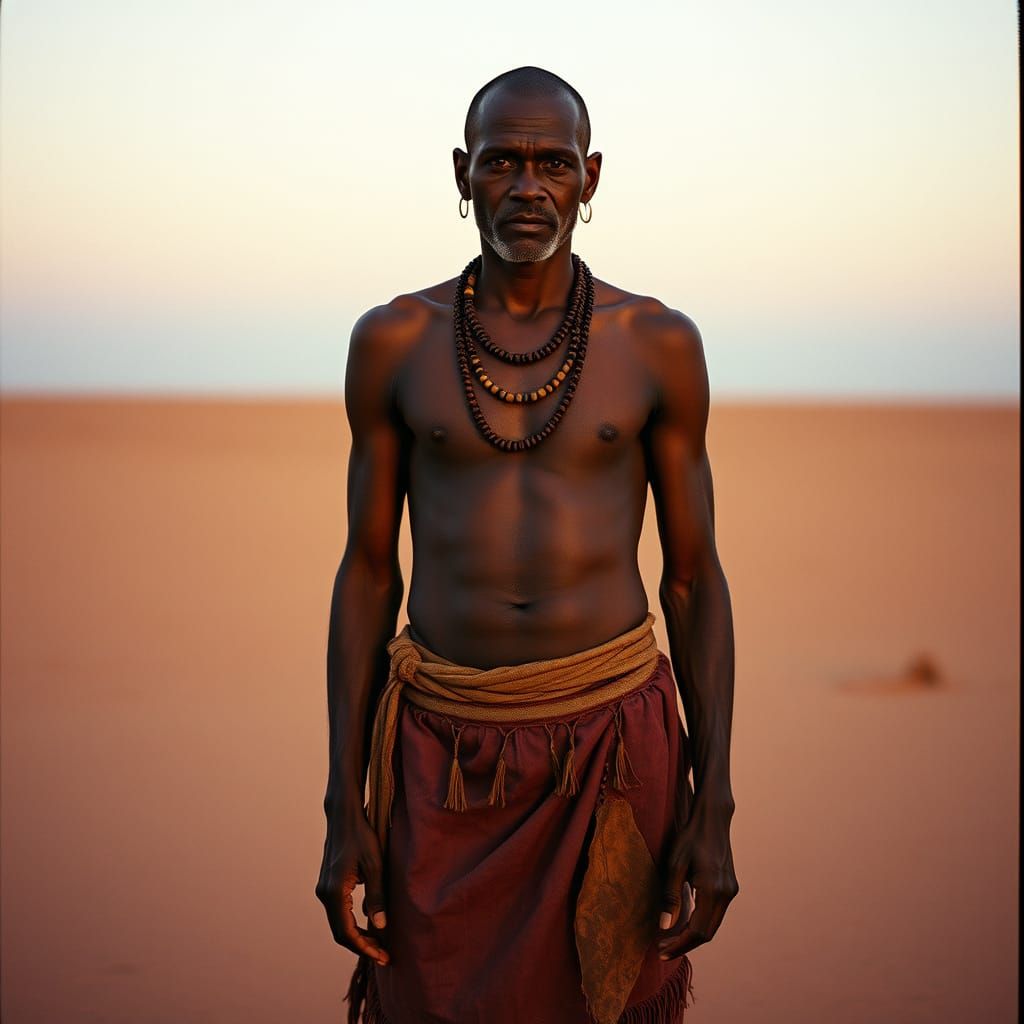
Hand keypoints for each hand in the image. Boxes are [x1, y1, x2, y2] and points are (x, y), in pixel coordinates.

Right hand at [315, 807, 390, 966]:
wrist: (344, 816)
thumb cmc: (362, 836)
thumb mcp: (375, 865)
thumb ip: (377, 896)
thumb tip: (380, 926)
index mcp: (334, 891)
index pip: (346, 932)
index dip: (364, 948)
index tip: (382, 956)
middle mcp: (324, 893)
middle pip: (340, 932)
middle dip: (362, 946)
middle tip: (384, 954)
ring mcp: (324, 889)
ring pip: (339, 923)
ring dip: (357, 936)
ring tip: (379, 943)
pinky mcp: (328, 885)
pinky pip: (339, 912)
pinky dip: (352, 924)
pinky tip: (369, 926)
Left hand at [656, 802, 737, 958]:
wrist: (713, 819)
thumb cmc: (690, 837)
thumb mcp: (674, 863)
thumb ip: (670, 895)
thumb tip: (665, 926)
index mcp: (713, 890)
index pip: (697, 931)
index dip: (680, 944)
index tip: (661, 950)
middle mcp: (726, 894)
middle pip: (707, 933)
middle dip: (685, 944)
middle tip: (663, 949)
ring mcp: (731, 891)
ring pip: (713, 925)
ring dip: (693, 935)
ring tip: (670, 938)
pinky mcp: (731, 887)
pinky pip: (716, 913)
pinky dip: (701, 923)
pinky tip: (685, 922)